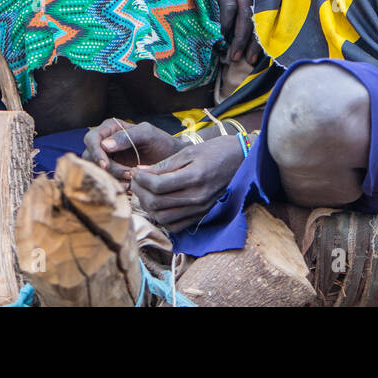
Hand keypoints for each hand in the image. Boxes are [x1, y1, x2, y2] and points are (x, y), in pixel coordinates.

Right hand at [82, 118, 186, 179]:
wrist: (172, 160)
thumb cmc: (161, 142)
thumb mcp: (147, 135)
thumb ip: (127, 136)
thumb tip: (104, 145)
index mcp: (110, 128)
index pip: (91, 139)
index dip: (95, 152)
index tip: (106, 165)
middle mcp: (105, 142)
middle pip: (90, 157)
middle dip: (107, 168)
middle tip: (127, 174)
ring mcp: (108, 159)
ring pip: (97, 171)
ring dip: (111, 178)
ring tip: (131, 182)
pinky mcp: (113, 173)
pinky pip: (106, 180)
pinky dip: (115, 185)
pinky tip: (130, 187)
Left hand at [130, 134, 246, 230]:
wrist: (242, 161)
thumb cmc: (216, 151)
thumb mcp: (189, 152)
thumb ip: (165, 165)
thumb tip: (142, 172)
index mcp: (194, 177)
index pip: (157, 185)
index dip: (141, 178)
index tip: (136, 170)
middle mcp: (197, 197)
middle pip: (157, 203)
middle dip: (140, 191)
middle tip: (136, 180)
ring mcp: (200, 209)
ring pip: (162, 217)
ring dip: (147, 205)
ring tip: (144, 191)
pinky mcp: (202, 215)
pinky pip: (175, 225)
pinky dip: (161, 218)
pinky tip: (158, 204)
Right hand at [158, 0, 261, 66]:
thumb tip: (228, 18)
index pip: (262, 11)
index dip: (259, 34)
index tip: (254, 53)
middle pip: (256, 16)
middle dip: (252, 42)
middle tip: (246, 60)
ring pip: (244, 14)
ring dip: (238, 38)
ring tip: (232, 55)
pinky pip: (228, 5)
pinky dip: (225, 23)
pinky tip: (219, 35)